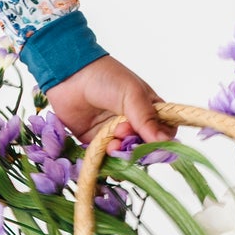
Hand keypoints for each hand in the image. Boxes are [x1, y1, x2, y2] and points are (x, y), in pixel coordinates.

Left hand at [44, 55, 166, 146]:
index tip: (151, 139)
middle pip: (145, 146)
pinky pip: (107, 156)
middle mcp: (134, 123)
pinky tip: (108, 150)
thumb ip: (147, 119)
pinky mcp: (96, 140)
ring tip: (113, 138)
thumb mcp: (132, 94)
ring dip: (123, 151)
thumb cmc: (105, 77)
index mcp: (149, 109)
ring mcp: (115, 132)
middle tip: (124, 132)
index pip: (165, 131)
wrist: (69, 76)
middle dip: (138, 145)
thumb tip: (164, 141)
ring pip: (126, 153)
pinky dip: (109, 158)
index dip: (161, 139)